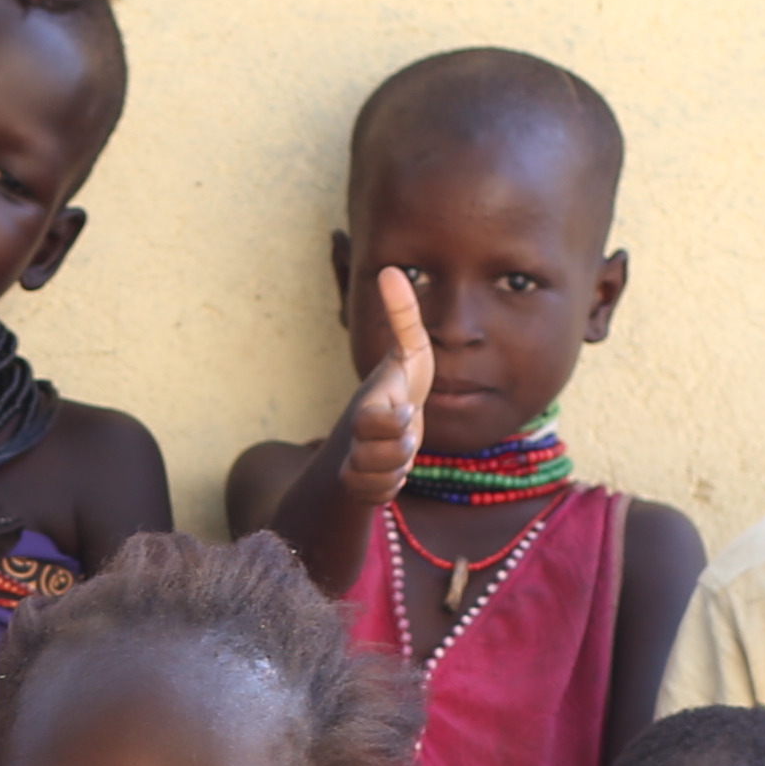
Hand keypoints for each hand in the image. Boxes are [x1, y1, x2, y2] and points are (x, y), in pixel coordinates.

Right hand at [341, 267, 431, 503]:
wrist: (379, 428)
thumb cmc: (399, 385)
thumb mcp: (409, 351)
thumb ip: (402, 315)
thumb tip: (391, 269)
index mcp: (370, 404)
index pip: (371, 421)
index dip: (390, 422)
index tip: (406, 412)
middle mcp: (357, 435)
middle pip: (379, 457)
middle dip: (400, 450)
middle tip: (406, 431)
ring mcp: (355, 461)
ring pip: (379, 481)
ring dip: (397, 468)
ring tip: (400, 447)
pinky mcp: (360, 486)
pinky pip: (377, 496)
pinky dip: (388, 486)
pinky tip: (391, 469)